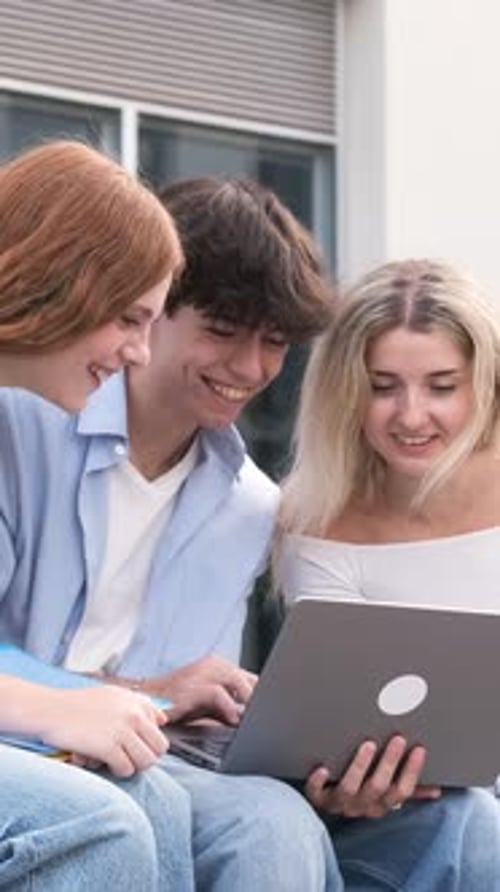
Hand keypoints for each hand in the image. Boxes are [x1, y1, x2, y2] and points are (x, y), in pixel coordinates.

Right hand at [38, 685, 167, 777]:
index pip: (160, 729)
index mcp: (136, 701)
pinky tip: (105, 763)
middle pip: (159, 748)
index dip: (146, 741)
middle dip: (145, 757)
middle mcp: (133, 713)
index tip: (130, 743)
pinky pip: (127, 769)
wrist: (49, 710)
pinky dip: (118, 771)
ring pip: (146, 761)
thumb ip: (138, 705)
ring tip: (117, 761)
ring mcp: (122, 729)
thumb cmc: (79, 706)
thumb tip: (163, 719)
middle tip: (127, 758)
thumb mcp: (112, 696)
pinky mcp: (108, 746)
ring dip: (132, 766)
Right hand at [141, 656, 256, 725]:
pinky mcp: (191, 686)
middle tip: (267, 719)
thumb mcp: (210, 703)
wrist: (146, 702)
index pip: (254, 679)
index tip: (273, 713)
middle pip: (251, 679)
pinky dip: (228, 707)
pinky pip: (217, 693)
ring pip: (239, 681)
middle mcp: (213, 664)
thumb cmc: (179, 704)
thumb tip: (256, 719)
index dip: (265, 697)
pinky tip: (233, 720)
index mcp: (220, 666)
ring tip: (254, 720)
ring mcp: (202, 672)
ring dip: (249, 702)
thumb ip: (231, 705)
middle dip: (261, 700)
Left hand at [305, 735, 441, 818]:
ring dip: (360, 766)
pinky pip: (315, 792)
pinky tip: (324, 768)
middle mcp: (361, 806)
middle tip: (398, 738)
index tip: (419, 748)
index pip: (401, 792)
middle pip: (379, 788)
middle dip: (390, 762)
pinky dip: (318, 781)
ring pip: (351, 789)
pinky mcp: (317, 798)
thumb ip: (410, 790)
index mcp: (380, 805)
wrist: (325, 802)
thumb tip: (437, 789)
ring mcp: (338, 802)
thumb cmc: (361, 792)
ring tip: (368, 744)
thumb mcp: (386, 794)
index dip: (412, 771)